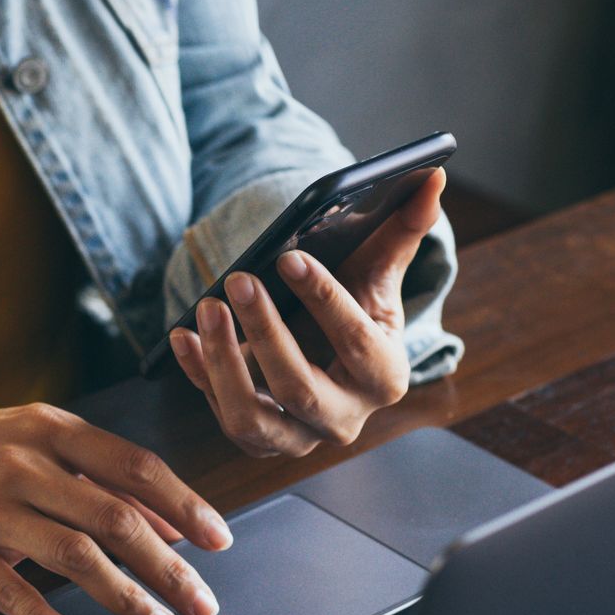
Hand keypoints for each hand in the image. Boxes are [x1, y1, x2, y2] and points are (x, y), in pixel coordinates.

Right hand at [0, 401, 232, 614]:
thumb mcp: (31, 442)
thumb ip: (99, 476)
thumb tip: (171, 523)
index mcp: (49, 430)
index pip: (135, 467)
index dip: (185, 507)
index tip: (218, 544)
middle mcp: (22, 464)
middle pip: (115, 520)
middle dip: (169, 569)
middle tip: (200, 605)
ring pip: (73, 557)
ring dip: (124, 598)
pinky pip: (8, 590)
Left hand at [170, 167, 445, 456]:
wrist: (325, 352)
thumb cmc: (355, 304)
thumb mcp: (378, 271)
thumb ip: (405, 229)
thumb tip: (433, 176)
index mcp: (385, 378)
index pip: (355, 342)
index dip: (322, 299)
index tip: (289, 258)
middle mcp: (343, 419)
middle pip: (299, 387)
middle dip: (265, 333)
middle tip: (239, 279)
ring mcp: (297, 438)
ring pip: (252, 418)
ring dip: (223, 362)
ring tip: (205, 306)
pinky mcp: (257, 438)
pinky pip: (220, 413)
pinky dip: (198, 374)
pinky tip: (181, 336)